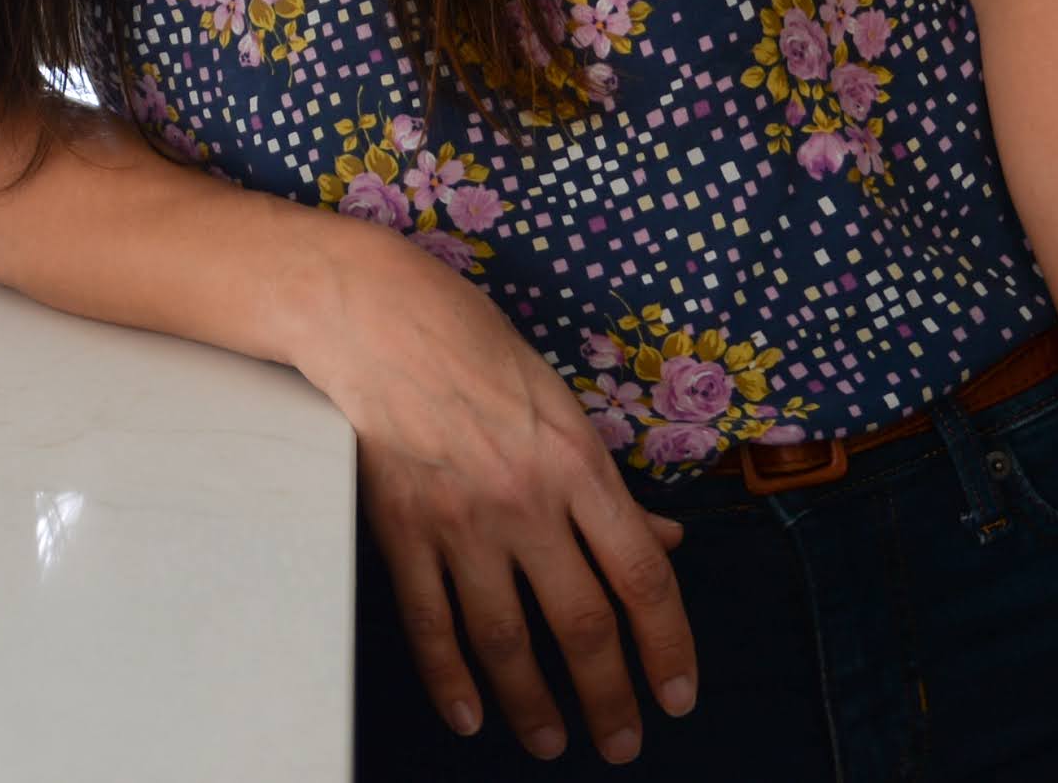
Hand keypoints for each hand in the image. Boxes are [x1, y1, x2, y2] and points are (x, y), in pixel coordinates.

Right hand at [305, 232, 697, 761]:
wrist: (379, 318)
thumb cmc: (480, 351)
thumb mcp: (565, 407)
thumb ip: (614, 486)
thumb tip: (666, 541)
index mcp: (579, 465)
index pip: (642, 576)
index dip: (668, 647)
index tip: (678, 696)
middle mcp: (526, 500)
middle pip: (582, 623)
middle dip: (609, 697)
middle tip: (621, 742)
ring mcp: (460, 520)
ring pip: (507, 638)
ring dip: (534, 703)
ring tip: (550, 743)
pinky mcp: (402, 529)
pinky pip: (429, 622)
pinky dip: (449, 678)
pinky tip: (470, 715)